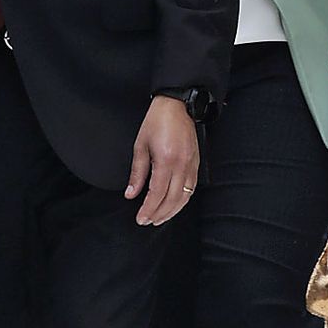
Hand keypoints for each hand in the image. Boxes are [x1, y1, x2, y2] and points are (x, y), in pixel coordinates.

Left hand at [126, 97, 199, 227]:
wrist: (176, 106)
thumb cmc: (156, 122)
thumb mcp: (140, 146)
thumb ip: (137, 173)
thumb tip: (131, 194)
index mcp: (166, 159)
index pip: (157, 193)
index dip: (148, 209)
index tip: (140, 218)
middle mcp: (182, 164)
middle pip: (172, 198)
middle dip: (159, 214)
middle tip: (147, 221)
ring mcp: (191, 164)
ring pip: (185, 196)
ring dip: (172, 210)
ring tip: (159, 218)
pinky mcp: (196, 162)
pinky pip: (192, 187)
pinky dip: (183, 200)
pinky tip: (174, 204)